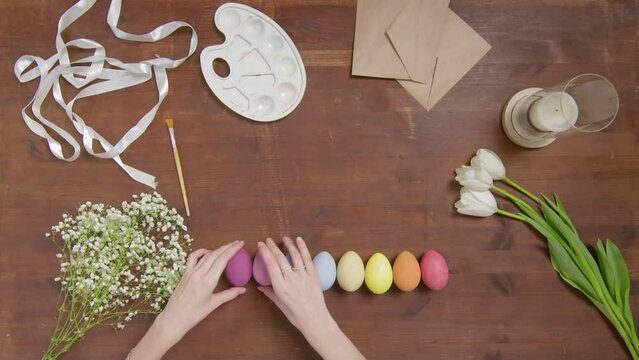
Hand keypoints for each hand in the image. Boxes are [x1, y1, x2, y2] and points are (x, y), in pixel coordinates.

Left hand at [130, 241, 245, 359]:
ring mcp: (190, 272)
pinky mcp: (184, 273)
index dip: (232, 250)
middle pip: (216, 254)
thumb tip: (242, 290)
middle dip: (228, 246)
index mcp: (208, 281)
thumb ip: (229, 295)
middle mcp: (199, 273)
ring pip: (206, 254)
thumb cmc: (194, 314)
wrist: (174, 318)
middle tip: (237, 242)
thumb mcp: (214, 304)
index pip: (223, 260)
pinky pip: (193, 257)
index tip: (240, 244)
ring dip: (217, 248)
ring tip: (226, 246)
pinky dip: (201, 252)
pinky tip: (208, 252)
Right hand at [257, 237, 364, 359]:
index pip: (270, 265)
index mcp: (280, 287)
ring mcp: (303, 276)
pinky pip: (308, 259)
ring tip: (284, 238)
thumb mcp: (280, 305)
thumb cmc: (295, 315)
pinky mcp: (313, 275)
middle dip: (272, 247)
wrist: (315, 320)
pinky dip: (303, 248)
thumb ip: (270, 293)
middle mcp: (290, 279)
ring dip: (288, 245)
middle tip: (268, 240)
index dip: (265, 252)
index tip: (261, 244)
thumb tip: (260, 286)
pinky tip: (299, 240)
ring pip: (294, 256)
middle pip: (280, 258)